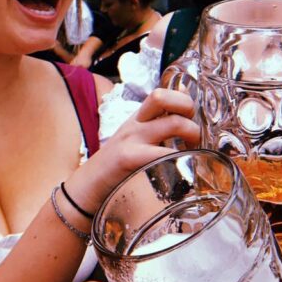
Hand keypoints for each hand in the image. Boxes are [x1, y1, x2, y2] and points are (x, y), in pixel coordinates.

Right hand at [68, 89, 199, 211]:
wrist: (87, 188)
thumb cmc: (116, 166)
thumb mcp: (137, 138)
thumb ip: (159, 121)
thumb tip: (185, 97)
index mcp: (138, 118)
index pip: (161, 93)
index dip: (183, 99)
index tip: (192, 119)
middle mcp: (135, 123)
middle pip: (163, 97)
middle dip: (189, 110)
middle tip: (195, 133)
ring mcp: (131, 139)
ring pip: (173, 123)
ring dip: (192, 134)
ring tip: (194, 152)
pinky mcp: (129, 159)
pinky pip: (163, 153)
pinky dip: (181, 160)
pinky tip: (183, 170)